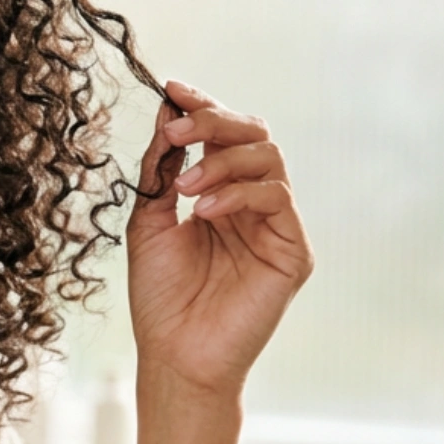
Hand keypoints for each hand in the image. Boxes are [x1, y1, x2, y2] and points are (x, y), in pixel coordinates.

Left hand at [125, 80, 314, 405]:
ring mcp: (276, 226)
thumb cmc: (160, 296)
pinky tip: (205, 210)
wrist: (173, 355)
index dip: (202, 106)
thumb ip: (161, 167)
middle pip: (254, 135)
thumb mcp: (149, 219)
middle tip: (178, 130)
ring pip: (269, 159)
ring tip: (186, 188)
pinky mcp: (294, 251)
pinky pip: (277, 198)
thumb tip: (167, 109)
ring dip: (223, 159)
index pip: (223, 136)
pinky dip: (239, 193)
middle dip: (214, 122)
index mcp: (220, 195)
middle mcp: (253, 204)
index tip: (172, 88)